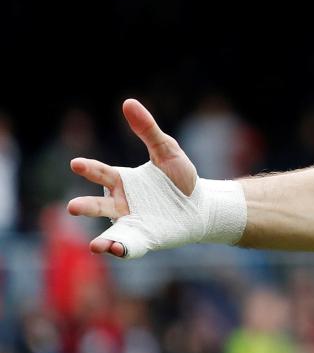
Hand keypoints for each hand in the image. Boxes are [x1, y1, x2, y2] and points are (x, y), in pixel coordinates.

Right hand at [67, 99, 199, 257]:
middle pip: (99, 206)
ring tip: (95, 245)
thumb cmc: (180, 178)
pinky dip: (121, 249)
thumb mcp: (167, 151)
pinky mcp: (143, 239)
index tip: (76, 163)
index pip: (101, 173)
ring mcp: (131, 223)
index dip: (89, 169)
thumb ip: (148, 130)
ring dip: (103, 239)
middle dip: (86, 207)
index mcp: (123, 181)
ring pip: (111, 231)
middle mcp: (121, 204)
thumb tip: (128, 102)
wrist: (202, 205)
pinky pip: (128, 246)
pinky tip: (116, 250)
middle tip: (73, 207)